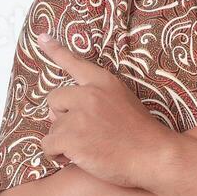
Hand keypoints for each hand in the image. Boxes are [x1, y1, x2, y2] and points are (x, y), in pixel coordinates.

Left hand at [36, 32, 179, 188]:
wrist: (154, 156)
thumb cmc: (141, 135)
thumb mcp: (124, 102)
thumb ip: (97, 99)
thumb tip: (59, 110)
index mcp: (104, 82)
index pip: (75, 63)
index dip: (56, 50)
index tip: (42, 37)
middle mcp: (89, 94)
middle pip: (54, 99)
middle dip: (61, 117)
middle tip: (82, 133)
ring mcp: (80, 116)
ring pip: (52, 127)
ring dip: (63, 141)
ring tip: (88, 149)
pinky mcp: (72, 138)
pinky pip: (47, 145)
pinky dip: (57, 155)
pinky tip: (77, 159)